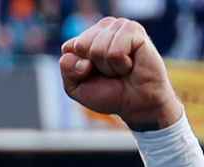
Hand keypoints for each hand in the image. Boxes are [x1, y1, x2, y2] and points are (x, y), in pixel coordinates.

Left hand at [59, 17, 182, 130]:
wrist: (137, 104)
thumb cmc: (109, 93)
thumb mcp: (76, 87)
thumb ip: (67, 68)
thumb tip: (77, 47)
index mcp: (87, 38)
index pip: (68, 48)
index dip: (77, 69)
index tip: (93, 75)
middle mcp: (103, 28)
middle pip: (81, 45)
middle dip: (93, 66)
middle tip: (110, 73)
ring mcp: (119, 26)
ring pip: (97, 48)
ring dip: (108, 67)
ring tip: (121, 69)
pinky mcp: (134, 30)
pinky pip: (115, 51)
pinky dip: (120, 64)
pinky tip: (130, 64)